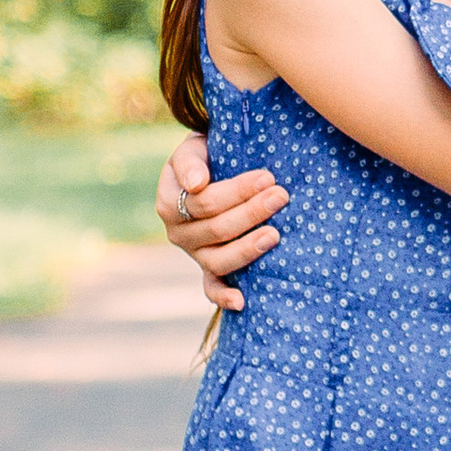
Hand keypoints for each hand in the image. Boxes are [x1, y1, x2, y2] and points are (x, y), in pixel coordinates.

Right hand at [155, 134, 286, 312]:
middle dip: (252, 212)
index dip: (238, 191)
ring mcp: (194, 254)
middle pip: (218, 229)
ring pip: (220, 260)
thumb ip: (190, 163)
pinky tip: (242, 301)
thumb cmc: (205, 157)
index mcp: (170, 203)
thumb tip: (196, 184)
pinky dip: (223, 297)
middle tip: (281, 196)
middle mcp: (177, 233)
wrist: (209, 170)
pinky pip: (211, 287)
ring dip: (249, 248)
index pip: (206, 202)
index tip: (267, 177)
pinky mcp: (208, 268)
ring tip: (275, 234)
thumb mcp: (192, 150)